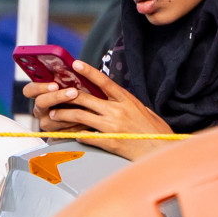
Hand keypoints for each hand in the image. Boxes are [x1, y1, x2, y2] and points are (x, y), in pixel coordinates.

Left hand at [25, 61, 173, 159]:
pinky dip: (76, 134)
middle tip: (54, 96)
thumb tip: (115, 98)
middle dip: (66, 96)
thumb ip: (128, 103)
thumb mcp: (145, 110)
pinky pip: (86, 136)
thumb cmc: (157, 132)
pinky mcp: (110, 142)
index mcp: (128, 100)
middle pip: (85, 98)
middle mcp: (118, 110)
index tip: (76, 64)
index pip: (104, 82)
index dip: (88, 72)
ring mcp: (113, 126)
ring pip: (80, 116)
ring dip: (64, 114)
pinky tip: (69, 134)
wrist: (163, 151)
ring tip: (54, 115)